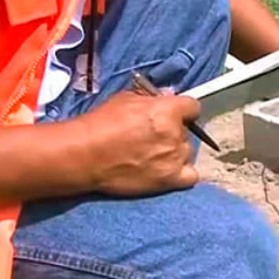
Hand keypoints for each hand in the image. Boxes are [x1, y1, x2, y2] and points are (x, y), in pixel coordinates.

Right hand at [78, 90, 200, 196]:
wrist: (85, 155)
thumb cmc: (101, 124)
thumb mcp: (126, 99)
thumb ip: (151, 99)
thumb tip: (166, 98)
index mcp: (168, 110)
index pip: (192, 107)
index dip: (183, 111)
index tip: (175, 115)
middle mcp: (176, 133)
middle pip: (187, 132)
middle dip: (173, 133)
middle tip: (152, 137)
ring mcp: (174, 158)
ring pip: (187, 153)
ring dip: (174, 153)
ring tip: (152, 156)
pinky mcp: (169, 179)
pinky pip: (191, 177)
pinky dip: (183, 174)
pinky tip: (167, 170)